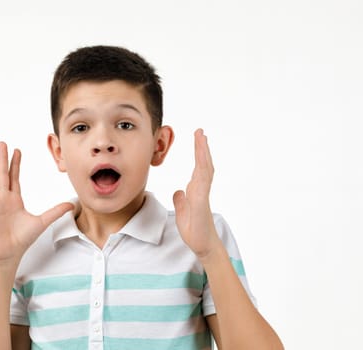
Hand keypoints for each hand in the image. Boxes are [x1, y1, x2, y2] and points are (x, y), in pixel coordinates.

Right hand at [0, 142, 73, 261]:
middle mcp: (3, 198)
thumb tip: (71, 205)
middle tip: (2, 143)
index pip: (14, 177)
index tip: (16, 150)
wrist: (9, 254)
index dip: (15, 163)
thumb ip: (56, 211)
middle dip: (3, 158)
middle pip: (2, 173)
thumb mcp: (42, 222)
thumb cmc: (23, 240)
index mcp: (15, 199)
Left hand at [173, 129, 219, 258]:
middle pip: (203, 164)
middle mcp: (201, 190)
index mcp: (196, 190)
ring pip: (204, 170)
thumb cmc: (194, 231)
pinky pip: (202, 184)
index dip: (198, 152)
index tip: (197, 138)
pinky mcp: (201, 203)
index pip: (198, 167)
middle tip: (200, 131)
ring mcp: (202, 195)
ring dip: (203, 154)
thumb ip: (181, 201)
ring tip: (201, 139)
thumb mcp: (182, 212)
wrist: (202, 246)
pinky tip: (201, 161)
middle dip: (202, 148)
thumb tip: (179, 191)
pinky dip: (202, 171)